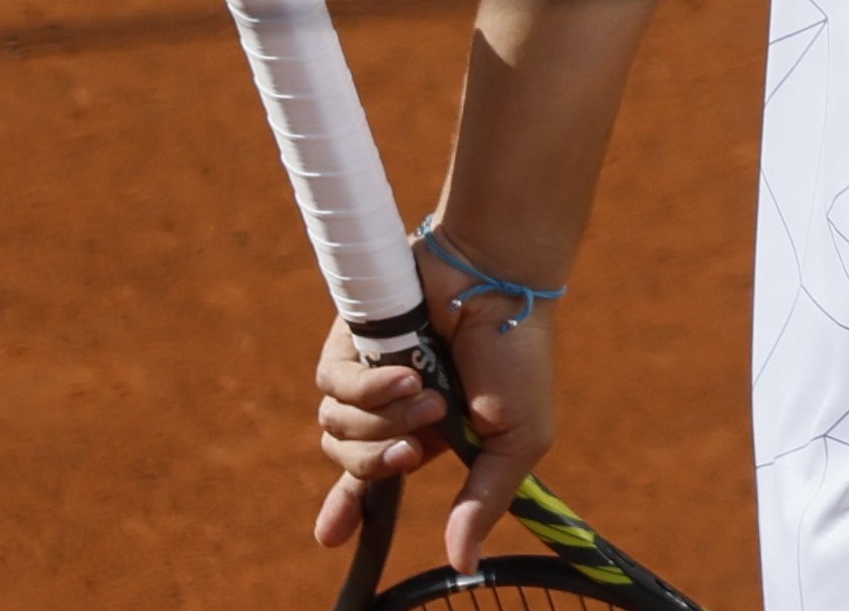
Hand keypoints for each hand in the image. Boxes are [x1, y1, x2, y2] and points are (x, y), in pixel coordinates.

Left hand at [311, 236, 561, 573]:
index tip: (329, 538)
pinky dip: (370, 385)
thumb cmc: (519, 357)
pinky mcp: (350, 341)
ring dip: (382, 420)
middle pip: (350, 462)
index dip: (348, 508)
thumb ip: (484, 501)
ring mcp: (367, 372)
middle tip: (418, 444)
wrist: (502, 283)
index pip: (373, 479)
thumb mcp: (517, 440)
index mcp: (427, 434)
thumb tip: (463, 564)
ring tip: (427, 392)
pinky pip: (333, 385)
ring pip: (335, 428)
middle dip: (380, 460)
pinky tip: (407, 370)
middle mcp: (389, 407)